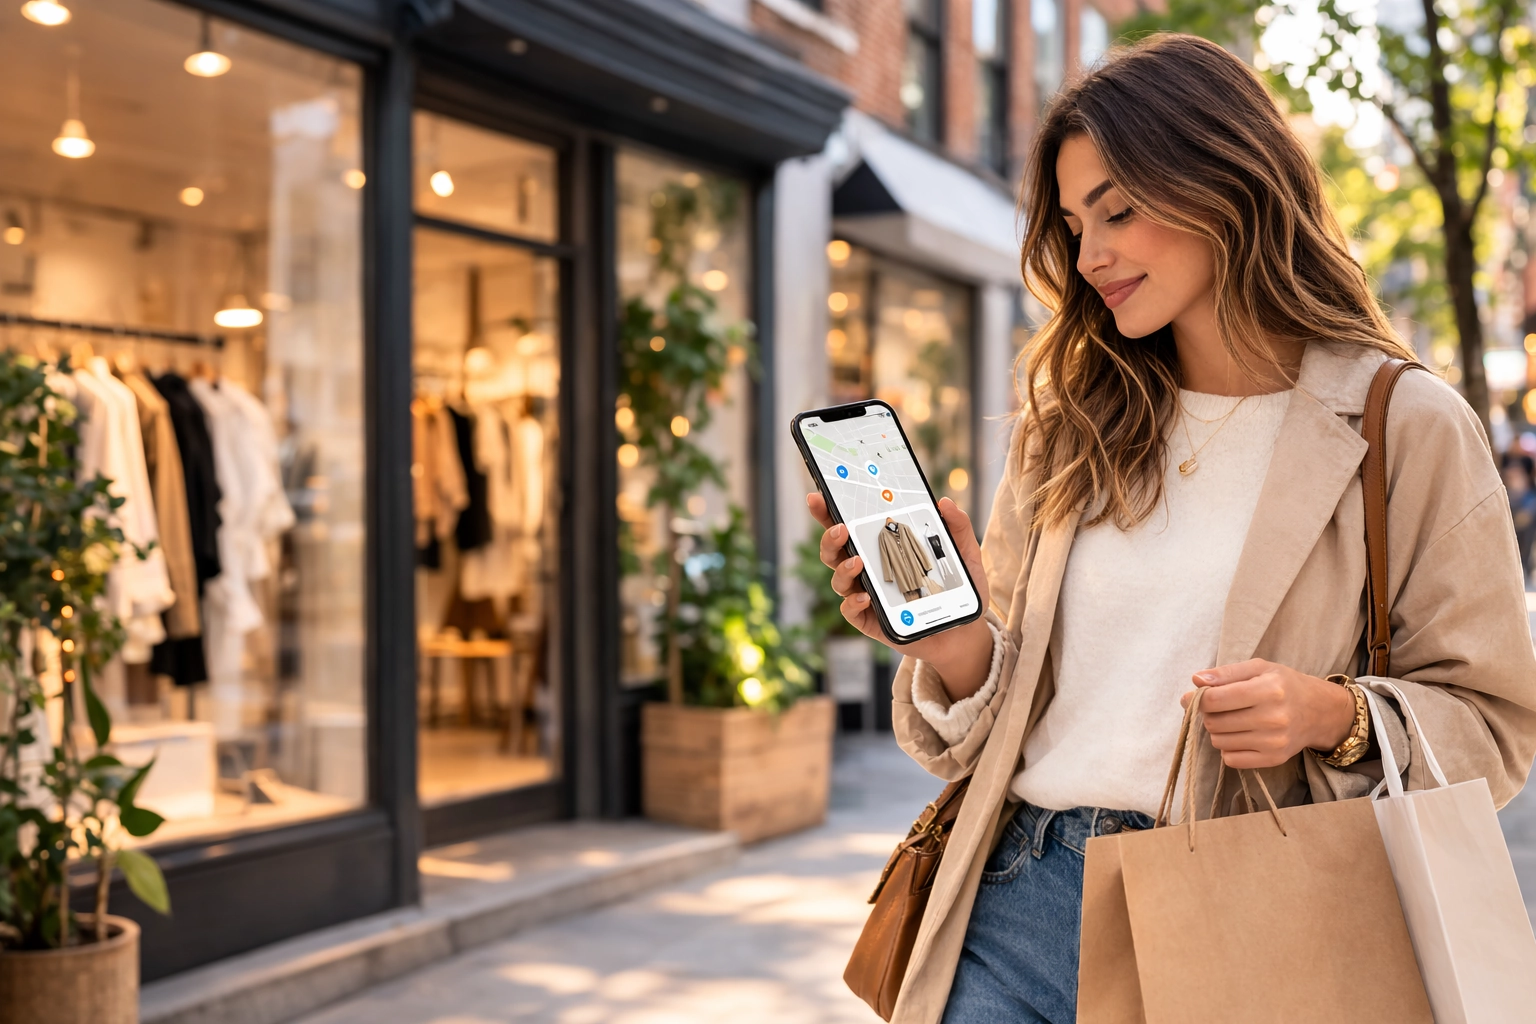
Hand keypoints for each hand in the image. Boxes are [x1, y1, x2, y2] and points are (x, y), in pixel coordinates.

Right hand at [807, 492, 993, 699]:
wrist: (963, 632)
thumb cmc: (956, 590)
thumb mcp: (964, 555)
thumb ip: (957, 527)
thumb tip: (945, 502)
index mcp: (882, 548)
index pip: (850, 527)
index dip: (829, 512)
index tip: (819, 496)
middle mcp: (868, 570)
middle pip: (835, 552)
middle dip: (829, 538)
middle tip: (841, 528)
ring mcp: (866, 595)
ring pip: (839, 580)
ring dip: (843, 569)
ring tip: (858, 562)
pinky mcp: (871, 621)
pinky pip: (851, 611)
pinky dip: (853, 603)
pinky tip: (865, 598)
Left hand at [1181, 659, 1356, 768]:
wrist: (1319, 712)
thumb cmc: (1285, 685)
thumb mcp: (1259, 668)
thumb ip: (1225, 673)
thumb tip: (1196, 679)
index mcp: (1269, 690)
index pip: (1216, 699)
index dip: (1197, 698)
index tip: (1192, 696)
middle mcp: (1273, 718)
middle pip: (1214, 722)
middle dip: (1208, 714)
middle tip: (1219, 707)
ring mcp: (1274, 742)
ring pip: (1219, 741)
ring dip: (1217, 731)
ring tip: (1231, 720)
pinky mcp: (1274, 759)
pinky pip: (1231, 760)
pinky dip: (1228, 748)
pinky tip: (1239, 736)